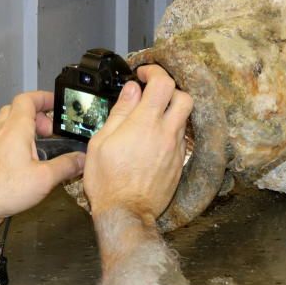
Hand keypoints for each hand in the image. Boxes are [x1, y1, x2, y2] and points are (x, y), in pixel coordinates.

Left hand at [0, 91, 84, 226]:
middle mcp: (2, 132)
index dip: (44, 97)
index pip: (28, 99)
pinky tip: (29, 161)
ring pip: (10, 124)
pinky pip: (5, 140)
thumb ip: (67, 166)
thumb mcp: (45, 178)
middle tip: (51, 130)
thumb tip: (81, 160)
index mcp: (16, 128)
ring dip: (27, 129)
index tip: (56, 103)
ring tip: (43, 145)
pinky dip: (19, 142)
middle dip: (37, 115)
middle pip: (18, 109)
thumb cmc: (2, 188)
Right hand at [83, 65, 192, 220]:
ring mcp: (175, 149)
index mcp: (145, 123)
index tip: (143, 74)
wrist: (126, 213)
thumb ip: (120, 112)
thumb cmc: (108, 181)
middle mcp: (166, 133)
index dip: (154, 72)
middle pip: (184, 97)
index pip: (163, 83)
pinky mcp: (178, 164)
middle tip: (153, 93)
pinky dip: (170, 132)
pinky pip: (180, 139)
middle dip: (170, 89)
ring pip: (184, 119)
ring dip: (170, 112)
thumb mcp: (101, 141)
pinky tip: (153, 140)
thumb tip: (131, 91)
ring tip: (150, 118)